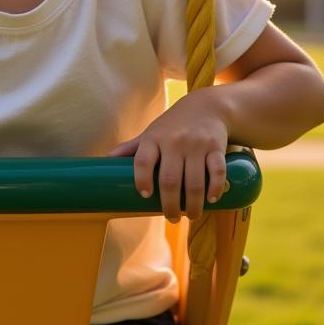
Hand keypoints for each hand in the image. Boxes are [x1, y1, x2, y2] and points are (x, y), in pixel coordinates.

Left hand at [106, 88, 229, 221]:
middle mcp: (174, 141)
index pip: (143, 161)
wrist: (206, 106)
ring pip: (194, 182)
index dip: (142, 180)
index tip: (145, 195)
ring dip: (193, 205)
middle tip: (172, 218)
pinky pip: (217, 172)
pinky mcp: (216, 147)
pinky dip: (215, 189)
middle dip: (170, 205)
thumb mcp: (151, 133)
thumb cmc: (173, 125)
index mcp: (154, 139)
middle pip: (170, 180)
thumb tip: (106, 160)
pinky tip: (211, 200)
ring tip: (191, 215)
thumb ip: (131, 147)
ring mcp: (196, 144)